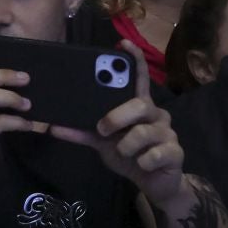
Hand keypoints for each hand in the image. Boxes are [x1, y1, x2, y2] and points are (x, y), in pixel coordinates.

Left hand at [49, 43, 185, 210]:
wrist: (153, 183)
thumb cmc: (129, 154)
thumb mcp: (102, 143)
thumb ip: (82, 132)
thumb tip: (52, 126)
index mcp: (138, 106)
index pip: (139, 78)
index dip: (134, 60)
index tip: (123, 43)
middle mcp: (156, 114)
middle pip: (140, 103)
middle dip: (117, 116)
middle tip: (103, 130)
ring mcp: (168, 133)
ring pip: (144, 132)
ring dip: (126, 145)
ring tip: (123, 152)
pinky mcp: (175, 153)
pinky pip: (155, 154)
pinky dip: (142, 161)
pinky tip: (142, 164)